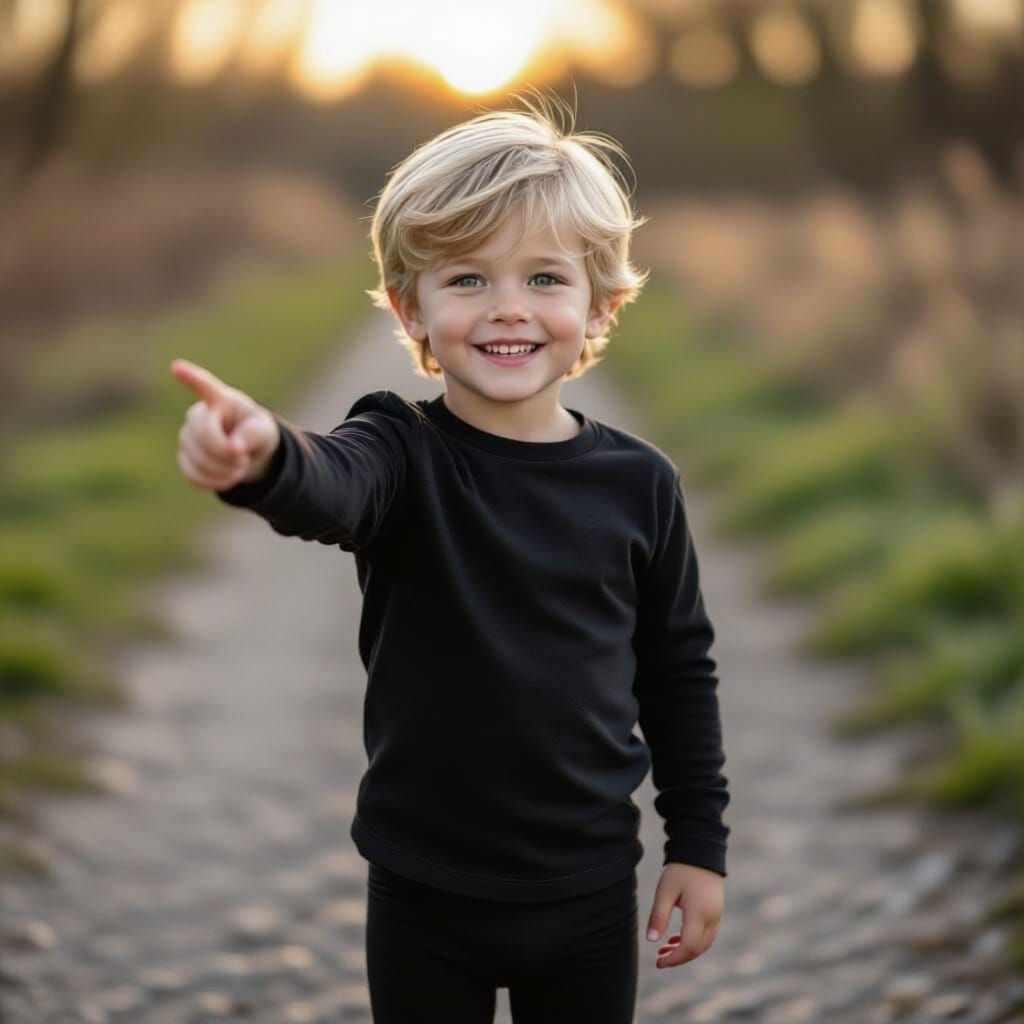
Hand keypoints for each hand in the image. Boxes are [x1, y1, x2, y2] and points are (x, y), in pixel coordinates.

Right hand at [170, 358, 279, 491]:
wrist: (246, 452)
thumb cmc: (256, 432)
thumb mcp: (264, 431)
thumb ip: (253, 435)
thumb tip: (235, 448)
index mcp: (221, 400)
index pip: (205, 387)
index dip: (191, 378)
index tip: (177, 367)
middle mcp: (199, 414)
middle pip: (202, 434)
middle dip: (225, 452)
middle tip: (244, 458)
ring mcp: (187, 435)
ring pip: (196, 458)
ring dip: (223, 470)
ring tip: (239, 466)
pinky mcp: (184, 456)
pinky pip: (192, 474)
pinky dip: (213, 482)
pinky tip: (226, 477)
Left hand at [645, 862, 723, 968]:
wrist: (701, 852)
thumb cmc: (681, 870)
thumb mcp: (665, 891)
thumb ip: (658, 915)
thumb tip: (652, 941)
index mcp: (700, 913)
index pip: (689, 946)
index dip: (674, 959)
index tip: (658, 962)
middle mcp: (712, 918)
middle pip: (697, 949)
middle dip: (679, 957)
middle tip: (659, 958)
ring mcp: (717, 916)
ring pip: (703, 944)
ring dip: (685, 950)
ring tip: (665, 949)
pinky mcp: (716, 912)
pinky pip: (706, 935)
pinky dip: (693, 941)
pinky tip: (676, 939)